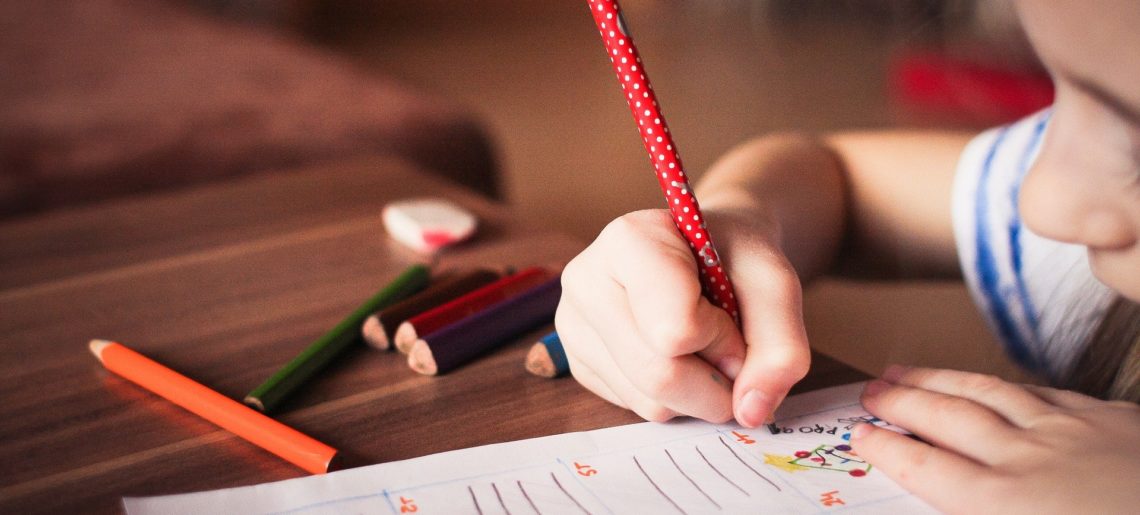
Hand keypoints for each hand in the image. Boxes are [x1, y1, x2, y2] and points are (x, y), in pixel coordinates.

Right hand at [555, 208, 809, 426]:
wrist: (705, 252)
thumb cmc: (734, 257)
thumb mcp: (775, 284)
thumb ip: (781, 346)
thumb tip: (750, 411)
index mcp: (628, 240)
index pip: (676, 330)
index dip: (722, 338)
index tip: (731, 313)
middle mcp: (586, 280)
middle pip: (659, 375)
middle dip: (715, 381)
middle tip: (731, 350)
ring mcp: (574, 324)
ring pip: (649, 401)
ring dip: (697, 392)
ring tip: (701, 346)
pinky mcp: (578, 362)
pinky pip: (636, 408)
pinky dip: (674, 397)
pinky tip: (675, 355)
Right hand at [852, 366, 1139, 513]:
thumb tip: (957, 501)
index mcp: (1004, 507)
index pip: (926, 467)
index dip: (887, 447)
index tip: (860, 432)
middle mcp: (1028, 460)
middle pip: (947, 418)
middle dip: (901, 400)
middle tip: (871, 389)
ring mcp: (1074, 433)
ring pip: (989, 393)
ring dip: (941, 379)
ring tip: (909, 369)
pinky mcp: (1116, 421)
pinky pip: (1046, 392)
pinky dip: (1009, 385)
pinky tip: (1001, 383)